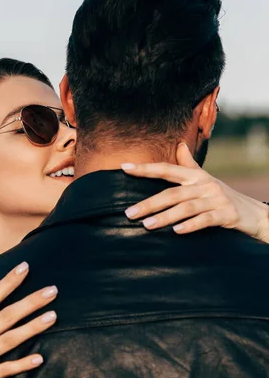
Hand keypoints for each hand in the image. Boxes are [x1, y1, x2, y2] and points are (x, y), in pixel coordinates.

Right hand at [0, 262, 57, 377]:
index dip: (8, 282)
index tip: (25, 267)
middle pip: (7, 316)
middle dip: (31, 301)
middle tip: (53, 290)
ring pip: (10, 339)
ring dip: (33, 327)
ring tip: (53, 316)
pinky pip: (6, 369)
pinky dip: (22, 364)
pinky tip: (40, 358)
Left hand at [121, 143, 268, 241]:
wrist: (253, 213)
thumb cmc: (223, 197)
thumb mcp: (205, 180)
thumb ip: (189, 165)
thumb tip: (179, 145)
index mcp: (196, 176)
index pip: (167, 169)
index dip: (145, 168)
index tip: (124, 167)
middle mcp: (205, 185)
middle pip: (172, 193)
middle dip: (149, 203)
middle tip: (129, 213)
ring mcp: (216, 199)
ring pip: (186, 207)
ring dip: (165, 216)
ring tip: (146, 225)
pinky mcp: (227, 215)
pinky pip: (206, 220)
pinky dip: (191, 225)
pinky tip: (176, 232)